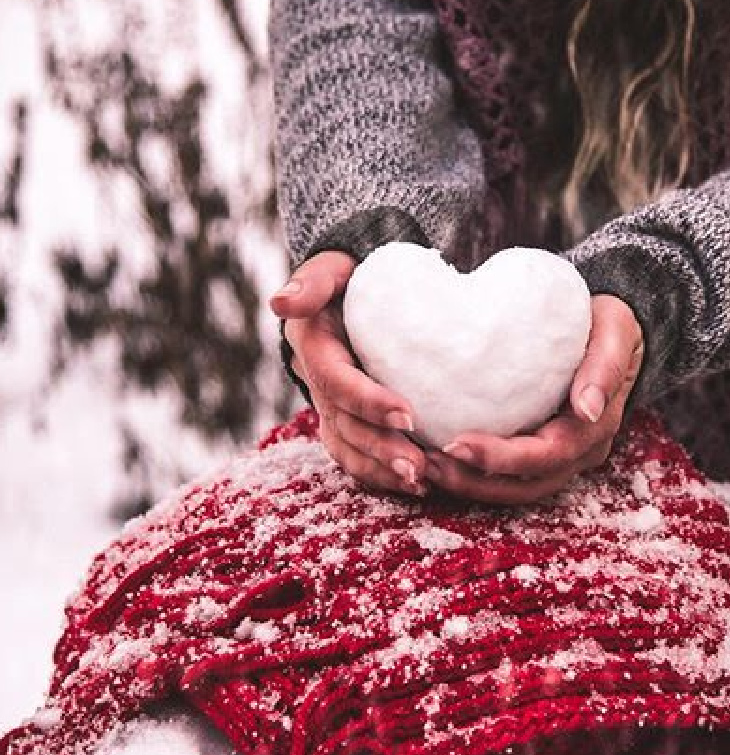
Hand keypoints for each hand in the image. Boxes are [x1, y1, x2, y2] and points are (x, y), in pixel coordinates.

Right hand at [269, 252, 426, 497]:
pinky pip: (357, 455)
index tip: (408, 414)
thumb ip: (312, 281)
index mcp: (313, 346)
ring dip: (382, 470)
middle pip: (345, 424)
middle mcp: (316, 382)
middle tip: (420, 466)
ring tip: (422, 482)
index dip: (368, 401)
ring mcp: (328, 406)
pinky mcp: (344, 420)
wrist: (352, 292)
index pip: (336, 381)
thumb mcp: (331, 268)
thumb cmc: (350, 276)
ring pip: (349, 447)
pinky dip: (382, 474)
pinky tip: (417, 486)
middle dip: (381, 448)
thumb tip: (281, 302)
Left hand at [423, 294, 643, 505]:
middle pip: (526, 483)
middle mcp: (579, 452)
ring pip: (514, 488)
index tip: (457, 443)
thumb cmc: (610, 327)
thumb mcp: (616, 332)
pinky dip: (474, 475)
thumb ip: (605, 367)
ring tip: (426, 467)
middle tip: (429, 463)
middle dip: (476, 480)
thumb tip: (587, 408)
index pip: (548, 455)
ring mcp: (561, 457)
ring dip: (469, 485)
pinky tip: (439, 459)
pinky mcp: (540, 451)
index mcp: (595, 428)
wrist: (612, 333)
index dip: (502, 458)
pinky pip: (507, 476)